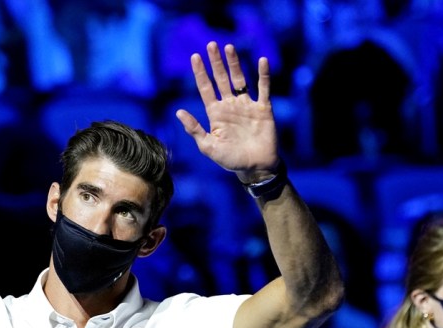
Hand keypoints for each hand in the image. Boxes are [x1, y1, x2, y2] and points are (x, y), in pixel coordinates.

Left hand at [176, 42, 278, 181]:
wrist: (256, 168)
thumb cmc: (231, 160)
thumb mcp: (208, 147)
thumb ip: (194, 129)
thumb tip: (178, 111)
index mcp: (215, 113)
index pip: (206, 88)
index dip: (200, 73)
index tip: (194, 57)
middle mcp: (230, 105)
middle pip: (221, 79)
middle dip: (215, 62)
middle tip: (211, 45)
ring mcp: (247, 105)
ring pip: (240, 79)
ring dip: (234, 63)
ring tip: (229, 47)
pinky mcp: (263, 108)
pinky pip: (263, 88)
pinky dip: (263, 75)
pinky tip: (261, 61)